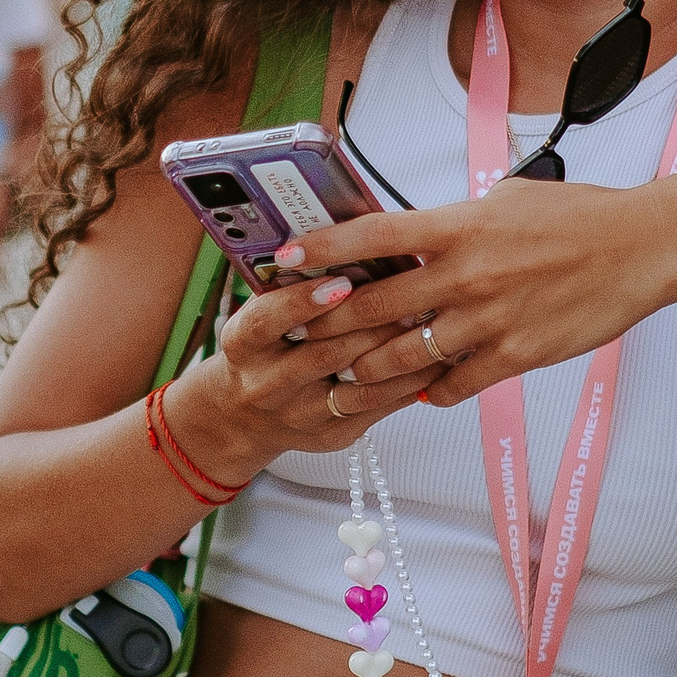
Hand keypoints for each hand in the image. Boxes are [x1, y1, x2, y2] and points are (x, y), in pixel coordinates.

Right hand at [158, 274, 435, 486]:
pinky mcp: (333, 434)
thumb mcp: (263, 314)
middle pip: (323, 354)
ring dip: (398, 352)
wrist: (245, 415)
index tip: (340, 281)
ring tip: (429, 320)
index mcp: (242, 343)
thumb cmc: (267, 345)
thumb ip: (294, 287)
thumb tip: (351, 242)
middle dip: (370, 323)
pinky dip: (409, 380)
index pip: (268, 320)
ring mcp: (300, 414)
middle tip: (412, 292)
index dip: (303, 301)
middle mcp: (266, 384)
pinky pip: (379, 407)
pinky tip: (434, 355)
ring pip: (358, 385)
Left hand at [283, 174, 676, 406]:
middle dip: (326, 326)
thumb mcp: (507, 201)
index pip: (372, 235)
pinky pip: (454, 385)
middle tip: (295, 338)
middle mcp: (465, 274)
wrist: (643, 248)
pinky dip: (430, 390)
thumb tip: (419, 235)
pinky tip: (418, 392)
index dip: (321, 248)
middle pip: (374, 306)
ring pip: (404, 357)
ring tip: (340, 383)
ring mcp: (489, 320)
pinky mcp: (516, 356)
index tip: (284, 258)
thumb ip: (457, 222)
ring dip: (366, 373)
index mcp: (459, 226)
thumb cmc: (579, 216)